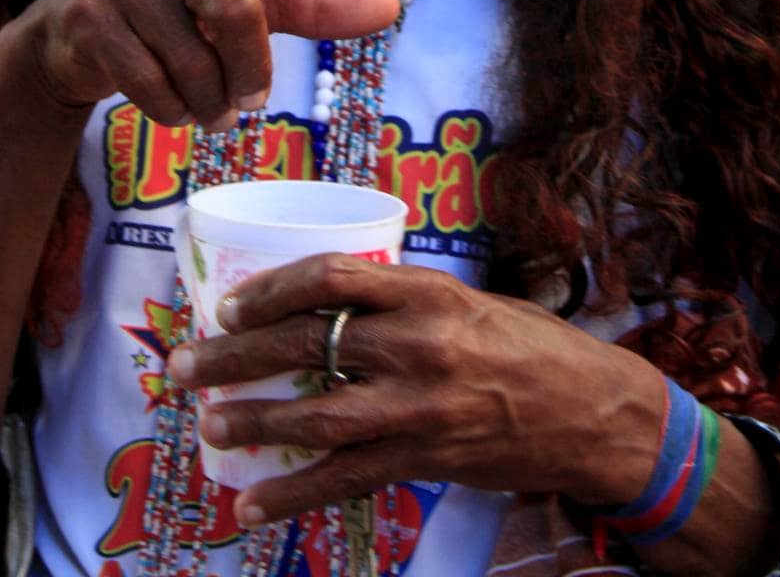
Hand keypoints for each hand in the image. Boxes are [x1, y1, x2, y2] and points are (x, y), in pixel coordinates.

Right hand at [0, 0, 398, 128]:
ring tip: (212, 110)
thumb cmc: (183, 7)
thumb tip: (393, 5)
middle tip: (250, 103)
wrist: (73, 32)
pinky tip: (178, 110)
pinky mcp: (87, 22)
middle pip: (235, 17)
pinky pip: (150, 87)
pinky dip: (174, 113)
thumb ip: (315, 5)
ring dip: (211, 105)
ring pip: (192, 66)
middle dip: (250, 74)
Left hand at [166, 251, 663, 527]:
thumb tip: (329, 305)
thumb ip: (403, 303)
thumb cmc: (529, 346)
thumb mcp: (469, 300)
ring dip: (252, 422)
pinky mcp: (427, 460)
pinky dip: (292, 493)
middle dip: (235, 355)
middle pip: (306, 343)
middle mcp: (419, 344)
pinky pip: (345, 478)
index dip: (271, 289)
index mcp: (428, 291)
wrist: (595, 413)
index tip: (231, 304)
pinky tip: (251, 503)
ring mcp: (422, 407)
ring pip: (316, 415)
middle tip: (184, 363)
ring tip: (208, 426)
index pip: (332, 276)